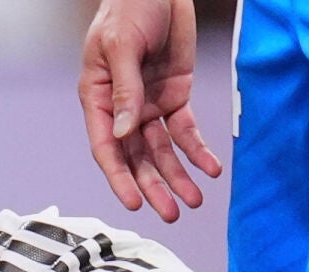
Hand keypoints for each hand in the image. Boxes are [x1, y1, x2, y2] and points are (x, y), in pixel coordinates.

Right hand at [79, 0, 220, 222]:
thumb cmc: (127, 9)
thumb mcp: (122, 46)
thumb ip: (125, 91)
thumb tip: (125, 134)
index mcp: (99, 99)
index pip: (107, 147)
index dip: (120, 177)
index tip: (135, 202)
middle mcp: (123, 109)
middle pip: (137, 158)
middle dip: (154, 186)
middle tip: (171, 214)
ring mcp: (149, 105)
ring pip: (162, 151)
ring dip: (177, 177)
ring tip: (193, 201)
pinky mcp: (175, 96)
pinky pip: (186, 130)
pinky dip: (198, 150)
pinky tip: (210, 168)